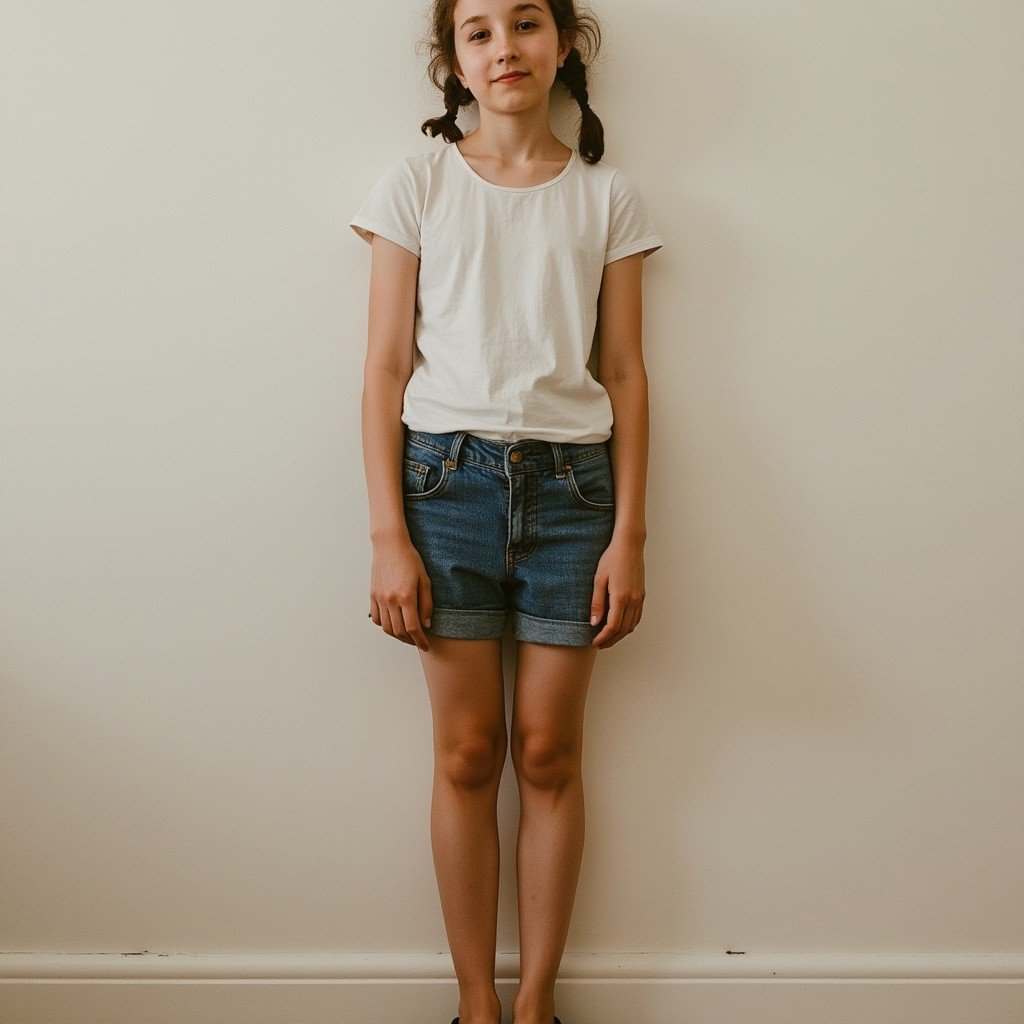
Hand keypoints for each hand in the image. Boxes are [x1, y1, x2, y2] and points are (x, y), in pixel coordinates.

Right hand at [369, 535, 432, 650]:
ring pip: (387, 628)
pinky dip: (385, 626)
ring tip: (407, 635)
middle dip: (410, 640)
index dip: (420, 641)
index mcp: (406, 596)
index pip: (413, 628)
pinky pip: (376, 618)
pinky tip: (393, 624)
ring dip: (397, 635)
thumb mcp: (425, 580)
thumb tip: (427, 624)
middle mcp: (391, 600)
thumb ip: (427, 604)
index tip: (425, 646)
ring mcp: (379, 598)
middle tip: (418, 641)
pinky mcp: (373, 595)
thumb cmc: (410, 559)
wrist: (390, 546)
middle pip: (399, 631)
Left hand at [590, 536, 644, 648]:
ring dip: (619, 635)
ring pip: (631, 625)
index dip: (603, 637)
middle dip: (611, 640)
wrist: (629, 546)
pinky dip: (628, 626)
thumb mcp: (598, 579)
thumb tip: (594, 623)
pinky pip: (637, 617)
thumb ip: (597, 603)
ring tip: (607, 638)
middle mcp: (633, 600)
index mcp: (620, 597)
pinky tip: (619, 626)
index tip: (594, 642)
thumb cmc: (611, 559)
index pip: (612, 626)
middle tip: (599, 645)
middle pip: (623, 630)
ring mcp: (639, 598)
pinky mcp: (642, 595)